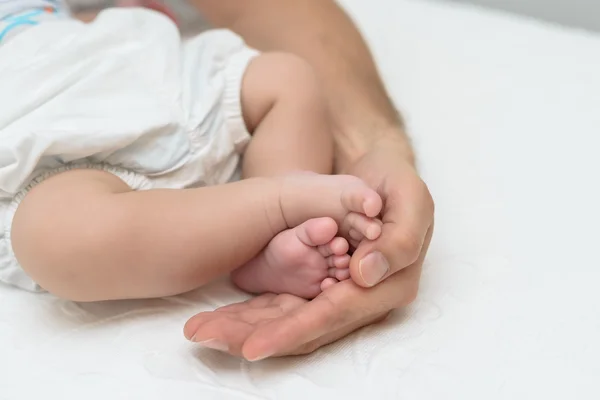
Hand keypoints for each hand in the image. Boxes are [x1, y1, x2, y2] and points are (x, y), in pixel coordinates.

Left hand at [183, 135, 433, 359]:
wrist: (382, 181)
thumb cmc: (396, 184)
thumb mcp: (410, 198)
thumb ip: (398, 240)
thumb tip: (364, 276)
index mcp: (387, 286)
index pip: (333, 315)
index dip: (294, 331)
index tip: (253, 345)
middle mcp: (360, 301)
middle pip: (304, 331)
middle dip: (254, 336)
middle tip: (205, 337)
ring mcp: (336, 296)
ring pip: (289, 325)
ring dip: (245, 330)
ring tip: (201, 331)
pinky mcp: (319, 289)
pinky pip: (284, 309)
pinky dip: (253, 315)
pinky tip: (219, 320)